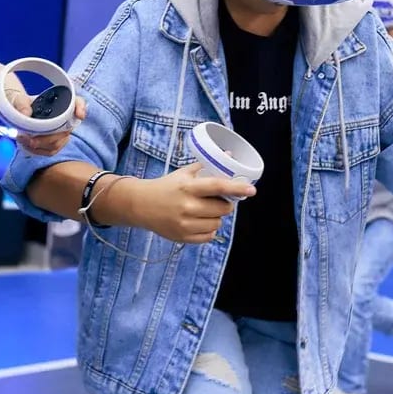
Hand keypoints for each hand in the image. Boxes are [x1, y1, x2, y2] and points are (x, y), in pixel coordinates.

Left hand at [0, 62, 87, 156]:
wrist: (10, 110)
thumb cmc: (16, 101)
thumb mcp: (16, 99)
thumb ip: (21, 104)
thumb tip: (26, 113)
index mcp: (58, 102)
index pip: (77, 102)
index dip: (81, 108)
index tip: (79, 115)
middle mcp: (62, 117)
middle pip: (66, 130)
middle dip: (50, 139)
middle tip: (30, 140)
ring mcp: (57, 130)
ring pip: (59, 143)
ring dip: (43, 146)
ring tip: (24, 142)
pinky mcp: (49, 141)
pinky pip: (50, 150)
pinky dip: (38, 151)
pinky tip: (26, 146)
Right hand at [127, 163, 255, 243]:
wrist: (141, 205)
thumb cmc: (166, 187)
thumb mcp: (184, 173)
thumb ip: (207, 167)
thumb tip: (230, 156)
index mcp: (188, 187)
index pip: (218, 187)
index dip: (236, 188)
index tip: (251, 190)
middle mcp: (187, 206)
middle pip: (222, 209)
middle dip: (225, 205)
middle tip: (217, 201)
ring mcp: (184, 224)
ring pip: (217, 224)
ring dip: (216, 217)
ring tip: (204, 211)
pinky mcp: (182, 237)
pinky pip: (208, 236)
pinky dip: (208, 229)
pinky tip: (199, 221)